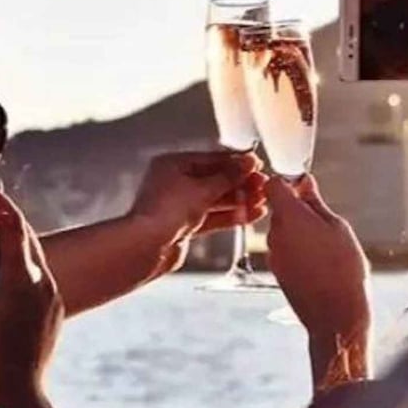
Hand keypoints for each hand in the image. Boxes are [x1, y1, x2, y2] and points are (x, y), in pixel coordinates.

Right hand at [0, 192, 63, 407]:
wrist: (17, 395)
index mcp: (21, 280)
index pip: (13, 228)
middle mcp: (44, 282)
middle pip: (27, 237)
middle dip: (6, 219)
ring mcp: (53, 295)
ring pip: (35, 255)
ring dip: (13, 241)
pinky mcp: (55, 307)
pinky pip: (38, 275)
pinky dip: (21, 263)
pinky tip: (2, 268)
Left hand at [127, 150, 266, 270]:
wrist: (146, 248)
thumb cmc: (163, 213)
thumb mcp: (202, 189)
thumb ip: (228, 177)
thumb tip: (246, 163)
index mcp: (172, 165)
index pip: (210, 159)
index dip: (235, 162)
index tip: (255, 164)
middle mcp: (174, 183)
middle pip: (214, 179)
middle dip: (240, 183)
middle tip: (262, 184)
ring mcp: (178, 206)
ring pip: (215, 200)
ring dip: (239, 200)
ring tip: (261, 200)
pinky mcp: (184, 226)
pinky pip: (212, 217)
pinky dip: (230, 216)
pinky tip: (249, 215)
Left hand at [265, 175, 370, 355]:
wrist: (336, 316)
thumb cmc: (343, 270)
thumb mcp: (337, 227)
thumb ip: (316, 202)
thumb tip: (305, 182)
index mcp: (289, 217)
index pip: (272, 184)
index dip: (287, 181)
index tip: (305, 187)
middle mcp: (275, 234)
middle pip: (279, 209)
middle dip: (298, 209)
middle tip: (324, 219)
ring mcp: (274, 255)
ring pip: (283, 230)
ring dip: (300, 231)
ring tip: (326, 245)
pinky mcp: (278, 271)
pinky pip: (285, 249)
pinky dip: (298, 249)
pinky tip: (319, 261)